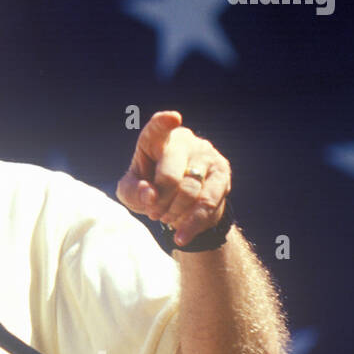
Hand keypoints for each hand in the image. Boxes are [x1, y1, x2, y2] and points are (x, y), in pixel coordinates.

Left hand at [116, 111, 230, 247]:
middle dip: (159, 200)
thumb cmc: (149, 189)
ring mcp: (206, 155)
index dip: (163, 124)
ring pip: (190, 190)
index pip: (157, 129)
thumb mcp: (131, 192)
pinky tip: (181, 236)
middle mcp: (184, 141)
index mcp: (157, 140)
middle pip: (169, 174)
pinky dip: (192, 223)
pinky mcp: (223, 173)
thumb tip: (149, 193)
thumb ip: (132, 191)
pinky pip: (208, 202)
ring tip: (165, 218)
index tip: (172, 118)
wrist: (180, 205)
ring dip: (174, 211)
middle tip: (153, 213)